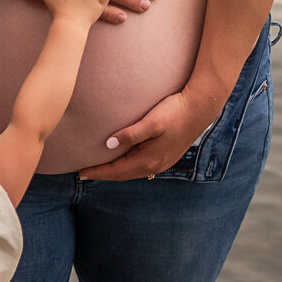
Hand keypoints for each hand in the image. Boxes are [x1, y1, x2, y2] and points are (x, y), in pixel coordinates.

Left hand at [78, 86, 222, 180]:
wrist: (201, 107)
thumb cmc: (175, 111)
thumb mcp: (152, 121)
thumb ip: (130, 134)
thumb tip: (109, 145)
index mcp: (149, 159)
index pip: (116, 171)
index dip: (97, 172)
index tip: (80, 172)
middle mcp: (155, 165)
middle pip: (123, 175)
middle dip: (104, 175)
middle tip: (84, 173)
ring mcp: (163, 161)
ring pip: (132, 171)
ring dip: (116, 171)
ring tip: (100, 168)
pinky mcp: (167, 154)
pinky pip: (141, 166)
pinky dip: (128, 166)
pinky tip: (123, 160)